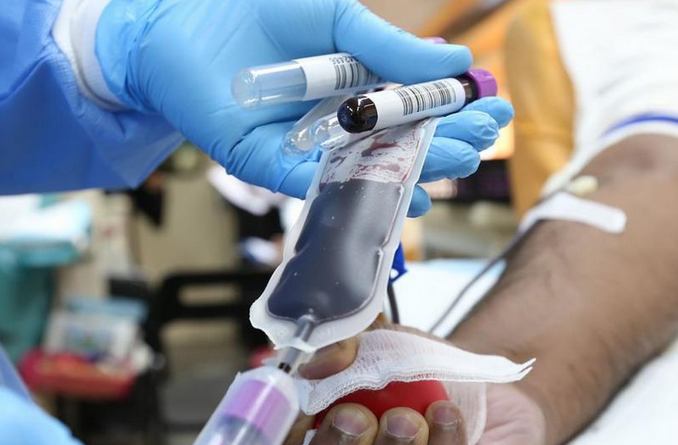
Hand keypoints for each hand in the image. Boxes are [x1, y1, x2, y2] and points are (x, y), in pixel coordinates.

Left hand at [96, 0, 513, 214]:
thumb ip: (390, 47)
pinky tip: (403, 193)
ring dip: (418, 170)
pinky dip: (360, 190)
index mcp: (358, 85)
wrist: (181, 22)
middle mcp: (339, 122)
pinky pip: (320, 186)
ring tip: (456, 164)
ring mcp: (307, 147)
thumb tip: (458, 63)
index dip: (458, 110)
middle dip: (448, 142)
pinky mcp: (272, 167)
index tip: (496, 109)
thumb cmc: (259, 9)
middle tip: (483, 141)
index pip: (419, 106)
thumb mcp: (338, 19)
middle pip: (403, 143)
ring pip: (370, 168)